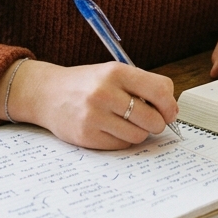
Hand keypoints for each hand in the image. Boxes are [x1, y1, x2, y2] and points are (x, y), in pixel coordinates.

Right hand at [0, 59, 177, 148]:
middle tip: (150, 120)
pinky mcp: (86, 136)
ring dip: (139, 132)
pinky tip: (111, 129)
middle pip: (152, 118)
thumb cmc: (87, 83)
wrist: (47, 93)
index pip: (159, 89)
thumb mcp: (112, 73)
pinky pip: (121, 145)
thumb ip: (141, 86)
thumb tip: (171, 110)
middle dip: (157, 123)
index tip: (169, 111)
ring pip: (138, 135)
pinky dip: (122, 140)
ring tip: (126, 123)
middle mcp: (105, 92)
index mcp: (116, 72)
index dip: (170, 104)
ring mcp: (94, 116)